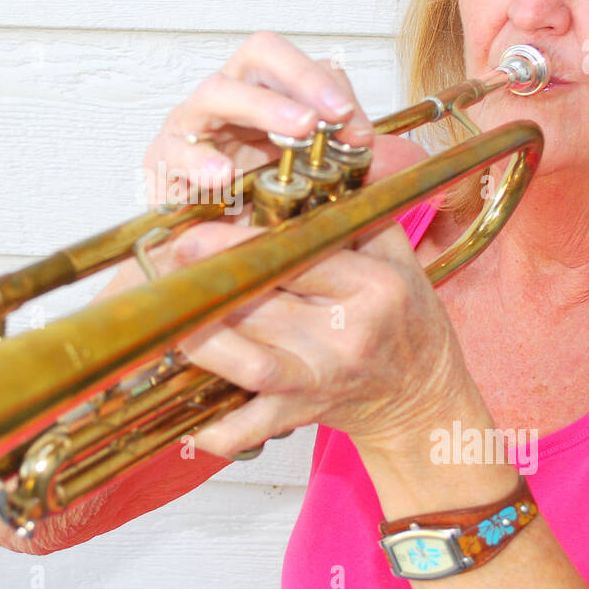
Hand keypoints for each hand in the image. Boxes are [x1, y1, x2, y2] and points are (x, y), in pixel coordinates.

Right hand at [141, 31, 376, 206]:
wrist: (201, 252)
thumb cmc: (251, 208)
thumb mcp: (305, 181)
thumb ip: (339, 159)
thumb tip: (384, 149)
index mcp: (265, 94)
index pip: (301, 66)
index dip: (332, 88)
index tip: (359, 131)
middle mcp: (228, 96)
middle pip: (260, 54)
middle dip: (302, 80)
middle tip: (333, 115)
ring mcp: (191, 122)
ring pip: (218, 91)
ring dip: (263, 107)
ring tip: (298, 131)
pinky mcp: (161, 158)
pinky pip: (177, 149)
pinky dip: (202, 160)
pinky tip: (225, 177)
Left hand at [168, 199, 470, 459]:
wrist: (425, 398)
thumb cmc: (405, 321)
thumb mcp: (398, 259)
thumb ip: (358, 212)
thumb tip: (322, 159)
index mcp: (371, 287)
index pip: (295, 257)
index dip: (237, 245)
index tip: (192, 234)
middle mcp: (346, 335)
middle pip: (263, 307)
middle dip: (207, 289)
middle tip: (162, 270)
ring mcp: (322, 379)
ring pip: (250, 364)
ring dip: (202, 345)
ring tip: (168, 322)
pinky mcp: (304, 414)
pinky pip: (252, 428)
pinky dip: (217, 429)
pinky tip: (184, 415)